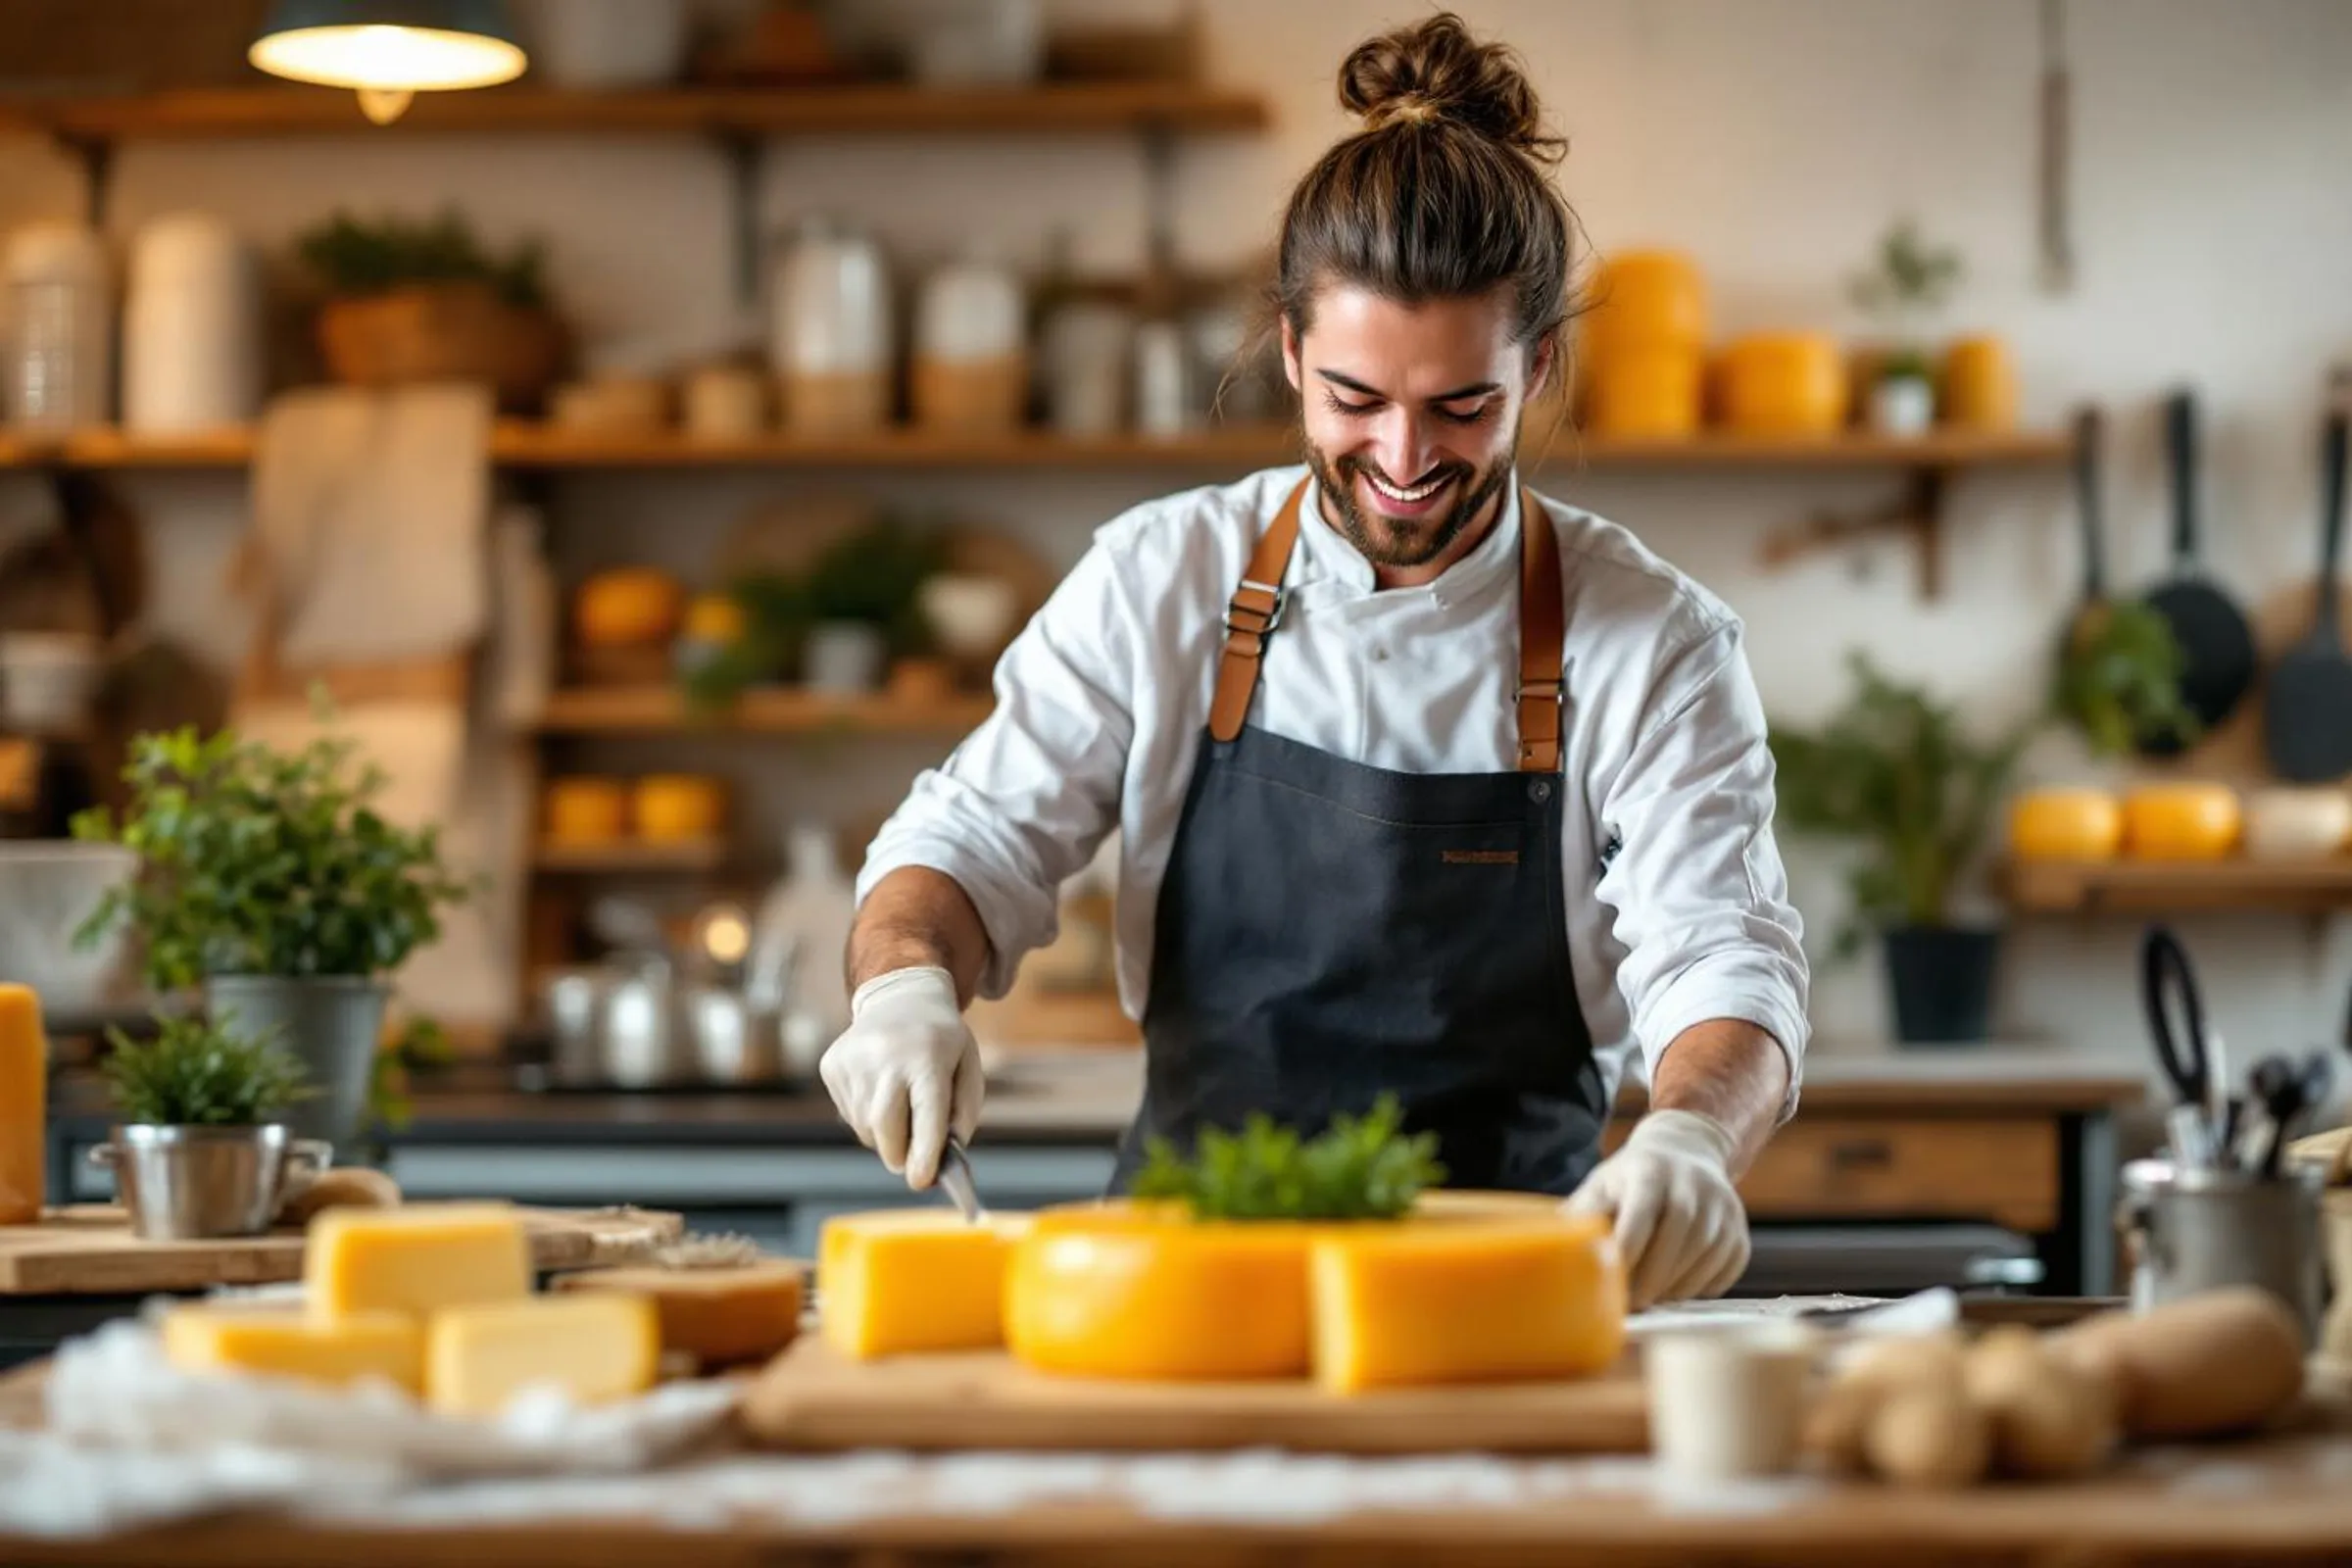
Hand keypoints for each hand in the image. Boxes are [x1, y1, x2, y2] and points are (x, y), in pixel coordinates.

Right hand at [817, 966, 982, 1189]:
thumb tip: (942, 1158)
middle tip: (913, 1165)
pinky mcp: (832, 1065)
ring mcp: (853, 1060)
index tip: (923, 1181)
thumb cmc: (942, 1042)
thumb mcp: (967, 1067)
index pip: (925, 1114)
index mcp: (927, 1056)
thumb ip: (962, 1114)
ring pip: (865, 1127)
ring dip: (885, 1135)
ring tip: (900, 1107)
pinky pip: (849, 1113)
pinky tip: (880, 1090)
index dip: (924, 1152)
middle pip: (885, 1128)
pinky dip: (867, 1118)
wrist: (900, 996)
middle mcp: (885, 1056)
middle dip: (900, 1155)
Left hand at [1564, 1110, 1748, 1309]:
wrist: (1685, 1152)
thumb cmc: (1629, 1180)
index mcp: (1649, 1170)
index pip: (1642, 1212)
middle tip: (1633, 1303)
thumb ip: (1581, 1217)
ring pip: (1704, 1254)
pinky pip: (1726, 1267)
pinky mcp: (1740, 1228)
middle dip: (1653, 1275)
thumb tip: (1547, 1252)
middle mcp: (1692, 1182)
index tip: (1610, 1280)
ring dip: (1676, 1285)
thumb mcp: (1602, 1186)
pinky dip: (1702, 1286)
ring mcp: (1723, 1204)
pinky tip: (1678, 1288)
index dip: (1628, 1249)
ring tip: (1653, 1298)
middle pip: (1678, 1234)